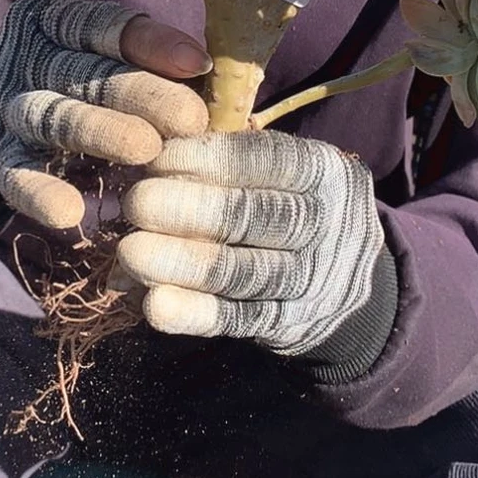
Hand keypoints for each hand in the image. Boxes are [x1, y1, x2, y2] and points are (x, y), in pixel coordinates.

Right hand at [0, 0, 211, 229]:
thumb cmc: (74, 77)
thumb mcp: (100, 55)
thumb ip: (148, 60)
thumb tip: (216, 79)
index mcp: (54, 20)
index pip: (102, 24)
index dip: (150, 42)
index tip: (198, 63)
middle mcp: (28, 55)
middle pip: (85, 71)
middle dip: (139, 93)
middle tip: (190, 118)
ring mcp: (9, 106)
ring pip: (52, 116)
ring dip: (98, 130)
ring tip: (146, 150)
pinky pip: (16, 174)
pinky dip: (41, 193)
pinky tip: (70, 214)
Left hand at [117, 130, 393, 367]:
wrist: (349, 277)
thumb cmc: (289, 198)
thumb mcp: (281, 168)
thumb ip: (226, 157)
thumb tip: (151, 151)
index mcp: (324, 172)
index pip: (267, 160)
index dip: (207, 159)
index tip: (156, 159)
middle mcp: (325, 226)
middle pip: (252, 216)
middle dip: (187, 209)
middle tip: (135, 203)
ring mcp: (310, 282)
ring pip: (241, 272)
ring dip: (180, 263)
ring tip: (129, 253)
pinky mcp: (288, 325)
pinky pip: (236, 319)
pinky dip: (193, 313)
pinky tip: (153, 305)